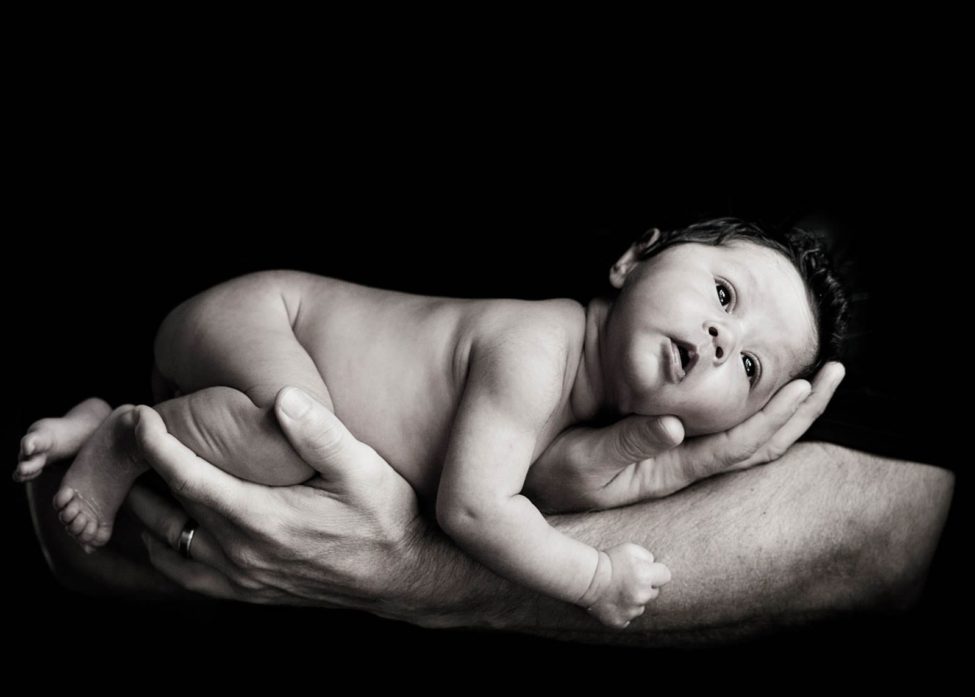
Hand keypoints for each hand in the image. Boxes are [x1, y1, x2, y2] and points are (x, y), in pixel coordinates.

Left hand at [127, 387, 424, 615]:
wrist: (402, 574)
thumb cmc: (383, 516)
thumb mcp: (362, 467)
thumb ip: (319, 433)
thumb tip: (282, 397)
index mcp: (262, 518)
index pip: (187, 477)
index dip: (155, 444)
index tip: (138, 416)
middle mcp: (242, 552)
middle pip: (166, 510)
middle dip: (141, 470)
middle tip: (130, 436)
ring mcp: (241, 577)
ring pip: (167, 545)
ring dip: (145, 510)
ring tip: (137, 475)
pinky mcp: (248, 591)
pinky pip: (184, 575)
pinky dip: (161, 549)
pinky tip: (163, 528)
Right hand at [526, 362, 845, 509]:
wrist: (532, 488)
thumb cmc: (552, 474)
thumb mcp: (583, 462)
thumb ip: (628, 444)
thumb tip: (676, 424)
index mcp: (669, 470)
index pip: (736, 446)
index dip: (772, 417)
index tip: (805, 384)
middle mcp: (683, 466)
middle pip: (758, 445)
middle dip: (800, 413)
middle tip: (837, 373)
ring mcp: (677, 458)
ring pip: (747, 440)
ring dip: (787, 413)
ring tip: (817, 380)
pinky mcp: (665, 446)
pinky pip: (725, 434)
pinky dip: (755, 412)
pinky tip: (765, 392)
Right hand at [581, 544, 670, 628]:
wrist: (586, 578)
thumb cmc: (608, 560)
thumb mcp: (630, 548)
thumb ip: (648, 556)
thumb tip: (654, 565)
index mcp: (646, 576)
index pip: (666, 575)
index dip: (656, 572)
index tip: (646, 571)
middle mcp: (641, 596)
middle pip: (654, 592)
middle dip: (645, 586)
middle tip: (628, 580)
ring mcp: (631, 611)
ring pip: (641, 606)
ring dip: (634, 600)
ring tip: (618, 590)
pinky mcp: (620, 621)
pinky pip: (628, 618)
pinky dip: (623, 611)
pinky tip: (613, 601)